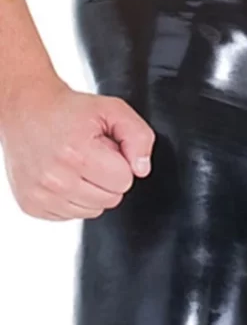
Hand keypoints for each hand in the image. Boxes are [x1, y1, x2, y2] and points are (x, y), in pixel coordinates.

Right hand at [0, 77, 154, 219]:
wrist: (27, 110)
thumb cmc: (69, 111)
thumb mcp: (112, 110)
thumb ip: (139, 136)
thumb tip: (141, 169)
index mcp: (76, 153)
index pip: (124, 181)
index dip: (120, 164)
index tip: (104, 149)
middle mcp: (55, 178)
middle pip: (110, 199)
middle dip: (107, 178)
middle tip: (90, 155)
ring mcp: (41, 195)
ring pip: (93, 211)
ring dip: (91, 190)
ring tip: (76, 164)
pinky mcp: (32, 205)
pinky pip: (71, 214)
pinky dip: (72, 198)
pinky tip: (63, 175)